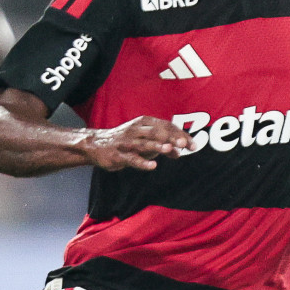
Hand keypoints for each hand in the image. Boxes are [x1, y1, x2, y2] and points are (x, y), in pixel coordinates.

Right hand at [78, 115, 197, 171]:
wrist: (96, 144)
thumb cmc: (126, 142)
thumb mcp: (146, 142)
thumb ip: (163, 146)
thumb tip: (180, 152)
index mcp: (144, 123)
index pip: (166, 126)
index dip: (180, 135)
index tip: (193, 145)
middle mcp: (136, 130)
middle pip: (157, 132)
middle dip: (171, 138)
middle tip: (185, 145)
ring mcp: (126, 142)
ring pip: (144, 143)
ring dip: (157, 146)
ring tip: (169, 150)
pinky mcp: (118, 155)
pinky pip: (131, 158)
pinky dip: (142, 162)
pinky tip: (153, 167)